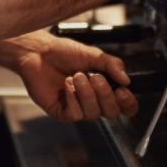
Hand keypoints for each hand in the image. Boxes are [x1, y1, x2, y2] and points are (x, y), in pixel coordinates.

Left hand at [13, 32, 138, 122]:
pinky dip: (73, 98)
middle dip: (105, 95)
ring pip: (93, 114)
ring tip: (76, 76)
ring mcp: (78, 108)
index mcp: (104, 88)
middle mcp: (93, 100)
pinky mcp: (62, 112)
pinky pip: (75, 114)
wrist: (39, 52)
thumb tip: (127, 80)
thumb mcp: (93, 54)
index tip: (122, 90)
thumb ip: (112, 65)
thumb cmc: (64, 52)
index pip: (124, 106)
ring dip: (86, 93)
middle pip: (112, 113)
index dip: (127, 103)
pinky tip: (67, 85)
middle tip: (95, 77)